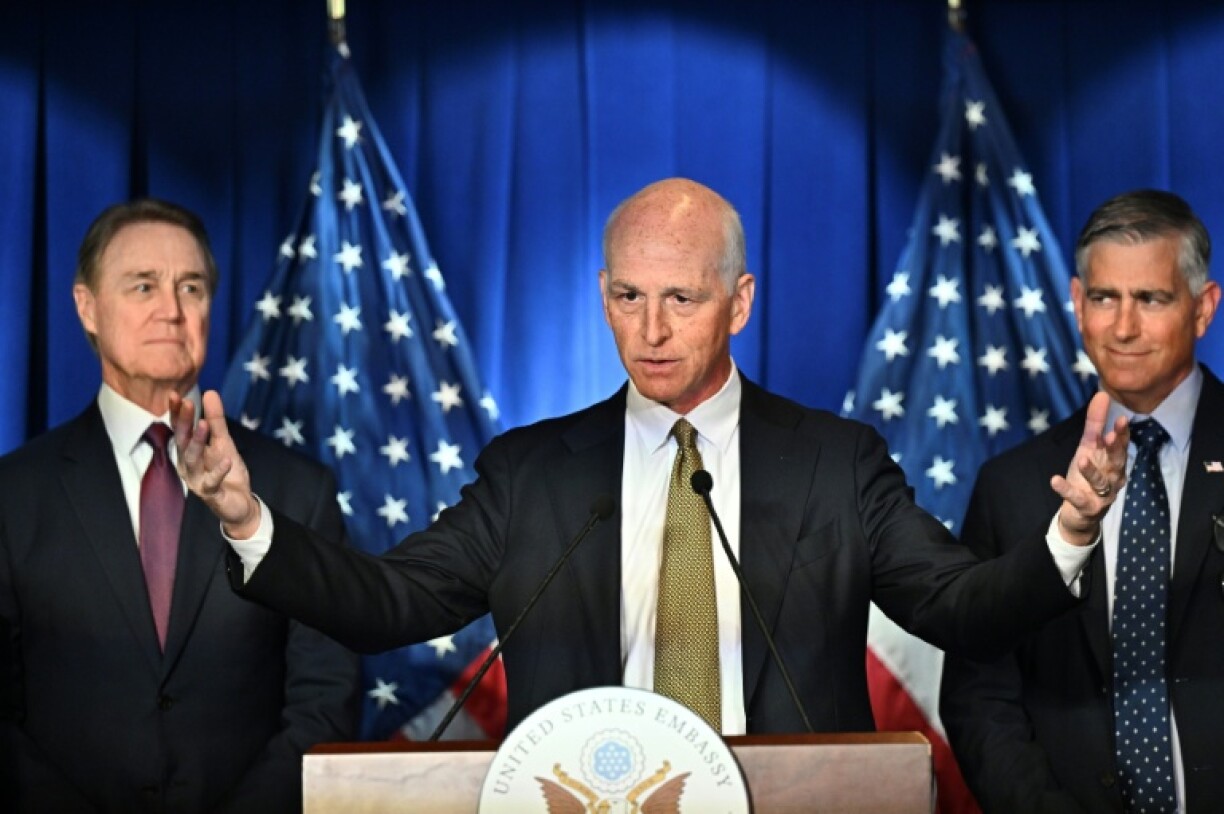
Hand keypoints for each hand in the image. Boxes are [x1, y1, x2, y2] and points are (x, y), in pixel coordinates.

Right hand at [171, 390, 260, 539]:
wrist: (240, 502)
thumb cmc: (227, 471)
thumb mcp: (223, 441)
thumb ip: (217, 419)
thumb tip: (210, 392)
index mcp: (188, 451)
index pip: (179, 429)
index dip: (176, 413)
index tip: (175, 395)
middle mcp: (187, 465)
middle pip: (182, 441)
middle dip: (184, 422)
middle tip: (187, 403)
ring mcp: (196, 480)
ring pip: (192, 459)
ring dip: (197, 441)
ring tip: (204, 424)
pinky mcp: (210, 493)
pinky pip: (212, 482)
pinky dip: (219, 471)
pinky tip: (227, 460)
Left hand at [1049, 391, 1128, 545]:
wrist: (1079, 512)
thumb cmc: (1087, 475)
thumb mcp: (1088, 447)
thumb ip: (1095, 423)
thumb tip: (1102, 394)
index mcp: (1113, 462)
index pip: (1121, 446)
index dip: (1121, 434)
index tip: (1122, 418)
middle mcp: (1112, 478)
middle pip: (1117, 463)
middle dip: (1115, 449)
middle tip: (1110, 436)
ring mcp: (1101, 495)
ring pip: (1099, 482)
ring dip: (1091, 471)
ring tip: (1081, 459)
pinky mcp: (1087, 508)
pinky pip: (1077, 498)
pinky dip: (1066, 490)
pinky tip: (1055, 480)